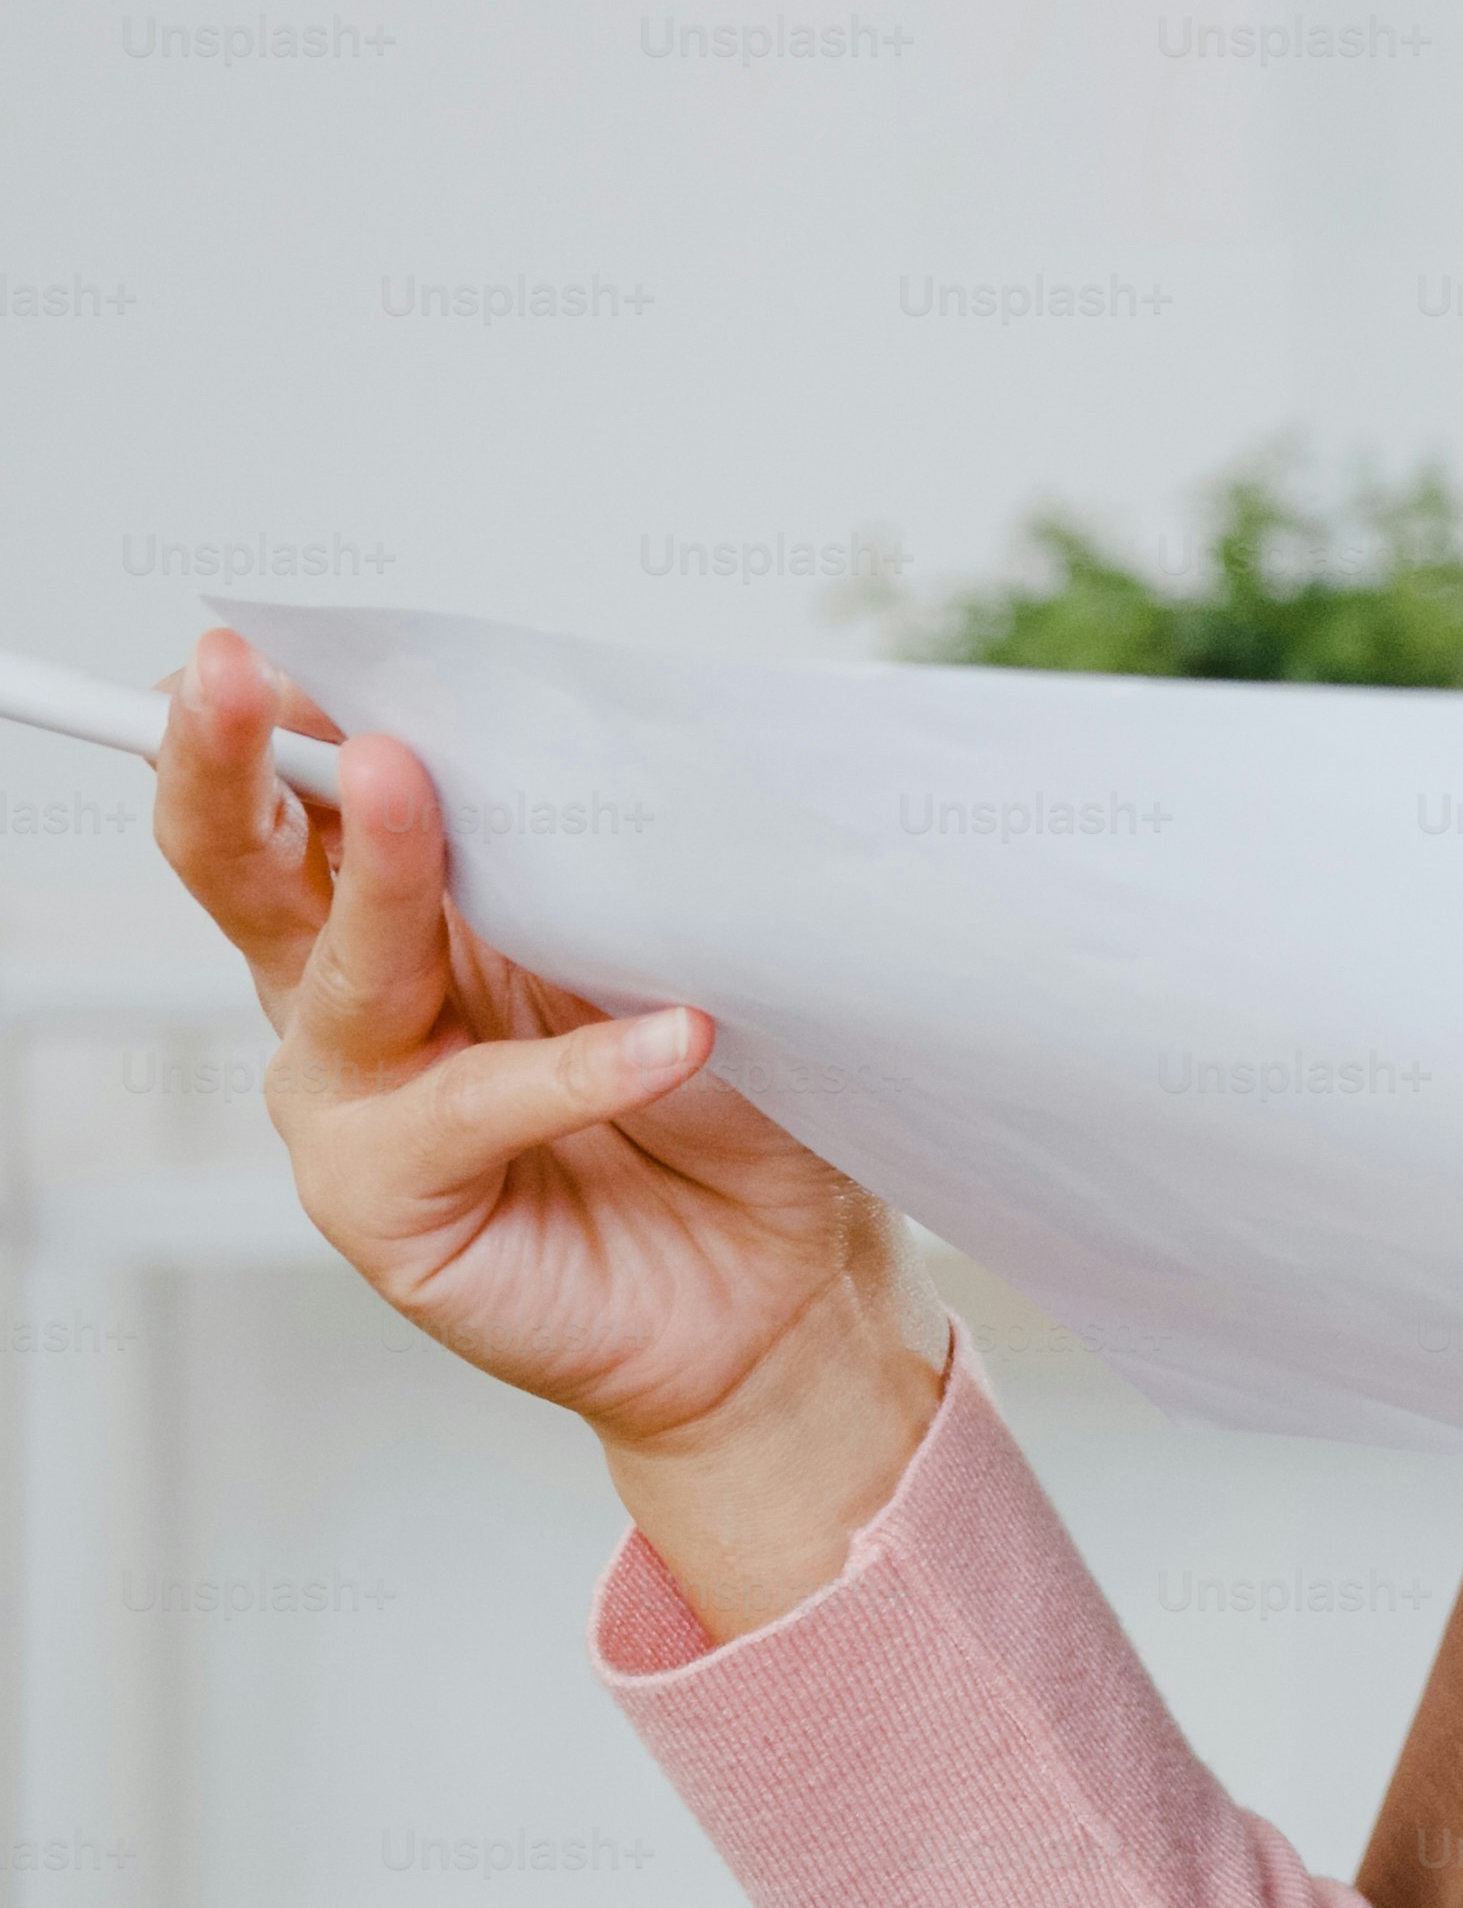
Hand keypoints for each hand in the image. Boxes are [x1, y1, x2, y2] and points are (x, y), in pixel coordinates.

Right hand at [151, 628, 943, 1637]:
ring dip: (381, 866)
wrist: (783, 1276)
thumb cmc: (730, 1099)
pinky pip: (474, 1109)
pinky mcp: (389, 1203)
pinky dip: (579, 1067)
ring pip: (340, 967)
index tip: (260, 631)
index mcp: (410, 909)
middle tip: (238, 676)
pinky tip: (675, 1034)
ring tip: (413, 778)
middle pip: (251, 865)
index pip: (314, 793)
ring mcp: (358, 1102)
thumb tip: (586, 725)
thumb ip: (601, 849)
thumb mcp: (673, 936)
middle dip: (234, 759)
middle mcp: (355, 996)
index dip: (280, 713)